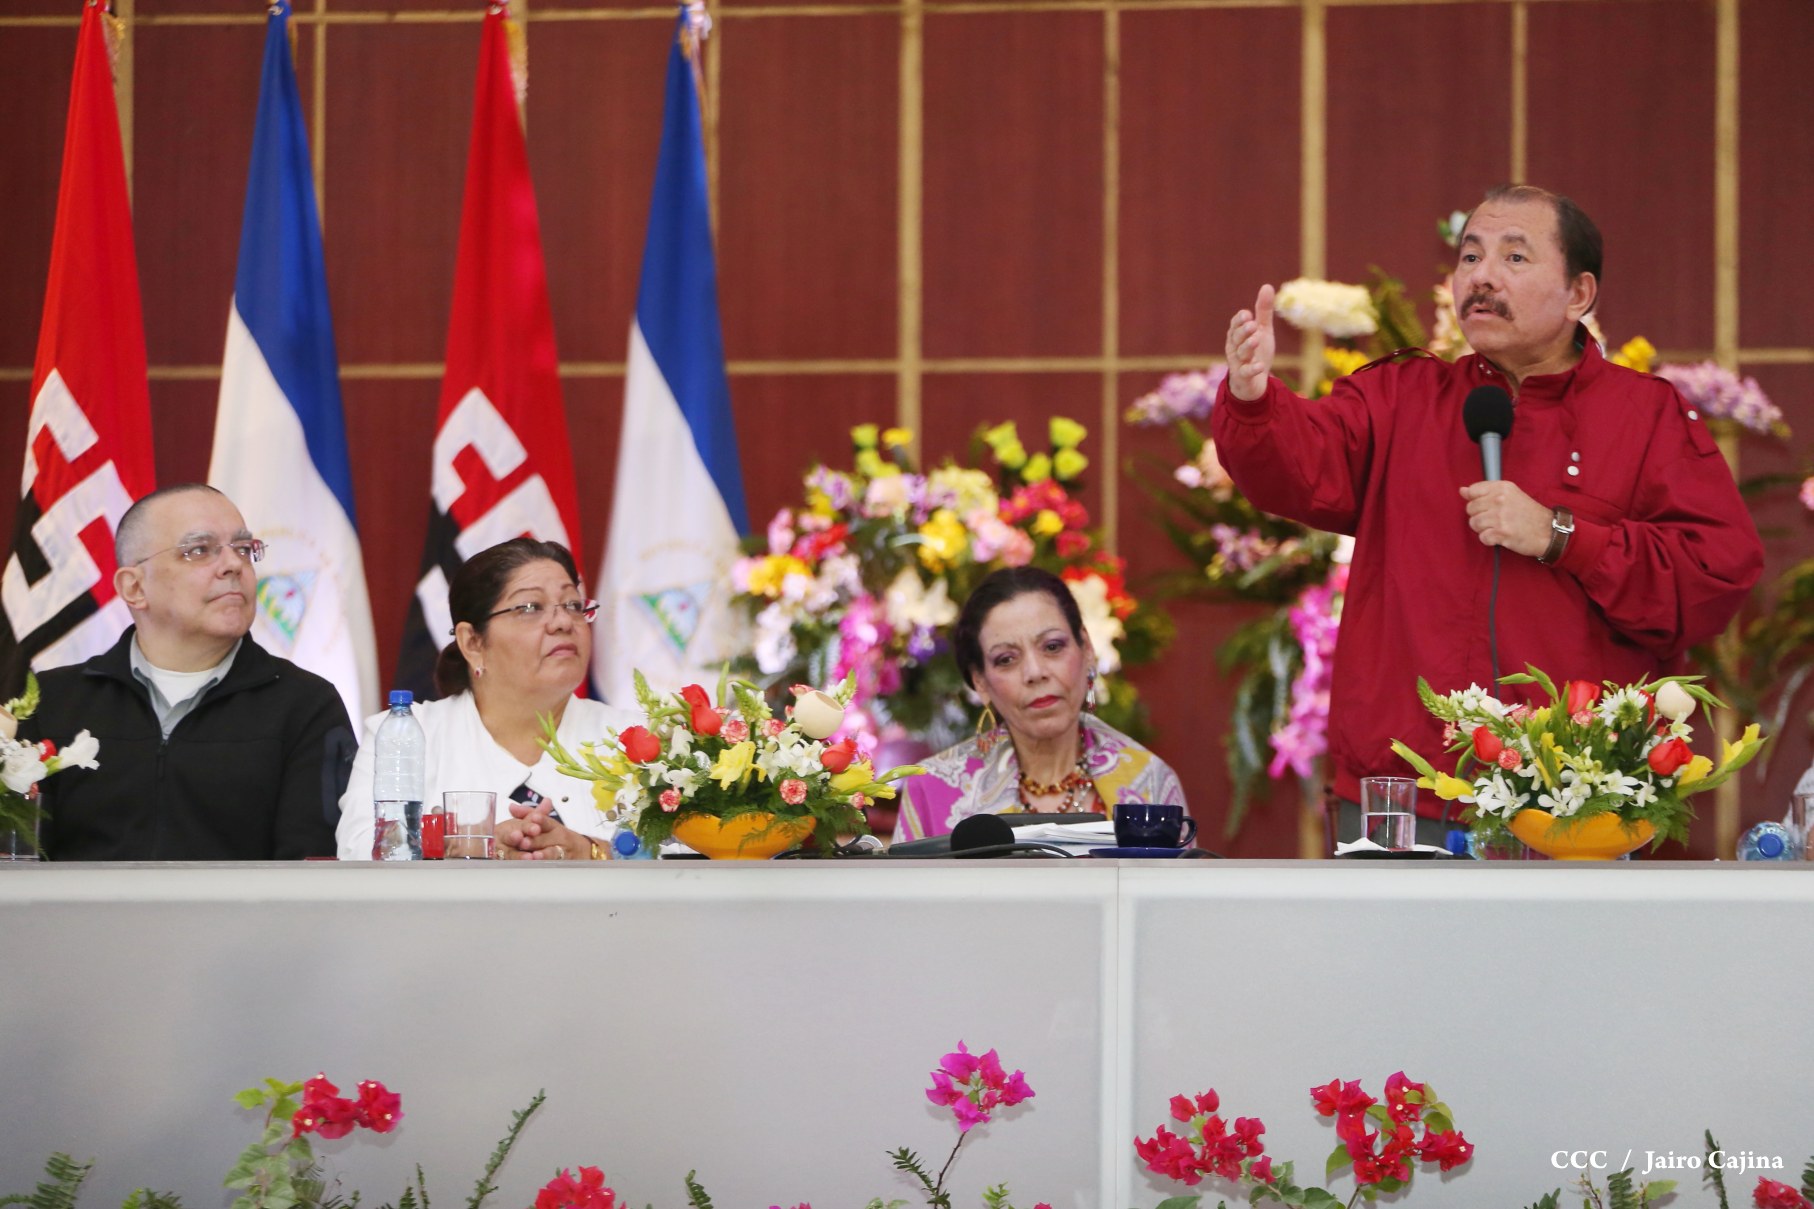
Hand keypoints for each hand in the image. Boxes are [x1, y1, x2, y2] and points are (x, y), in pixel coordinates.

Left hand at [495, 800, 586, 859]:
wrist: (583, 850)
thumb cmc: (560, 837)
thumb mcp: (548, 823)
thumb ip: (528, 814)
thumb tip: (512, 807)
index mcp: (553, 826)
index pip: (546, 821)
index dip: (540, 820)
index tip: (533, 818)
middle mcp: (558, 838)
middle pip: (546, 838)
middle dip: (534, 840)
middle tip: (523, 841)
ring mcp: (562, 851)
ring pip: (552, 853)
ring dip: (543, 854)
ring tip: (534, 855)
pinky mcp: (563, 863)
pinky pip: (554, 865)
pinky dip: (547, 866)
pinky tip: (540, 867)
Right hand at [1225, 284, 1275, 401]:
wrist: (1255, 382)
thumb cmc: (1256, 353)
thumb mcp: (1263, 330)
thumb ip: (1263, 311)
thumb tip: (1267, 286)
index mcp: (1237, 335)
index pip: (1235, 325)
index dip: (1240, 320)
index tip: (1248, 314)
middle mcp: (1234, 348)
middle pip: (1236, 338)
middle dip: (1243, 331)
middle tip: (1252, 324)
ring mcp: (1238, 363)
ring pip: (1240, 353)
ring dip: (1247, 346)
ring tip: (1256, 340)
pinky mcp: (1244, 377)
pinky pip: (1246, 373)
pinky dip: (1252, 369)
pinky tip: (1260, 366)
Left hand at [1460, 481, 1553, 557]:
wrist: (1549, 531)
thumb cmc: (1529, 513)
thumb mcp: (1510, 495)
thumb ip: (1485, 491)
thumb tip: (1462, 490)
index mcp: (1502, 487)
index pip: (1472, 491)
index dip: (1476, 501)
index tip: (1487, 506)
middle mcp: (1500, 500)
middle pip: (1470, 509)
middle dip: (1479, 516)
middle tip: (1495, 519)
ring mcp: (1500, 516)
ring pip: (1474, 524)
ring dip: (1483, 529)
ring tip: (1498, 528)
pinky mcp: (1502, 533)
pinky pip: (1482, 537)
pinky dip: (1490, 540)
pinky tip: (1501, 536)